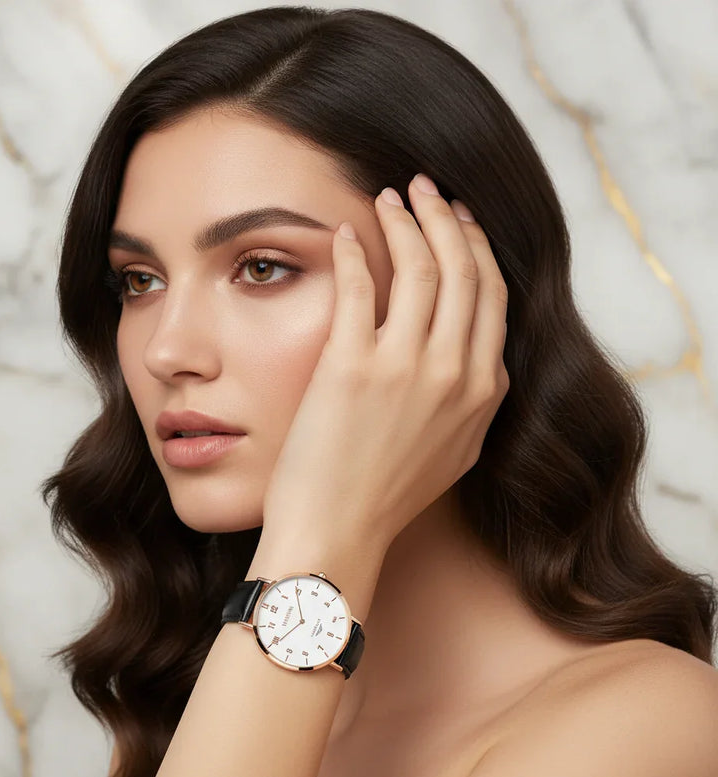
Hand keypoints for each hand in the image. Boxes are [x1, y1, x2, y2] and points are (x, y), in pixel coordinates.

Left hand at [261, 173, 508, 557]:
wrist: (338, 532)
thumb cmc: (387, 496)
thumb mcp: (453, 451)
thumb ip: (472, 402)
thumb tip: (471, 358)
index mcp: (483, 391)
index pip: (492, 297)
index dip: (478, 249)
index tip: (462, 223)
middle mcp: (455, 373)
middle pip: (465, 270)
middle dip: (448, 218)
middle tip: (426, 189)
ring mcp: (406, 367)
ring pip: (422, 268)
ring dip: (407, 222)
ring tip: (389, 197)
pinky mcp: (353, 365)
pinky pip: (361, 287)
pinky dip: (355, 252)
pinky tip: (346, 233)